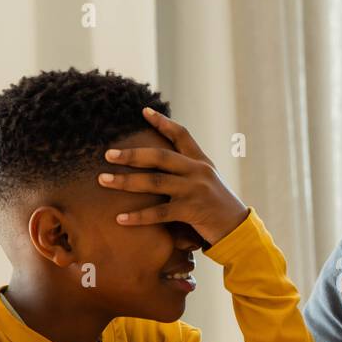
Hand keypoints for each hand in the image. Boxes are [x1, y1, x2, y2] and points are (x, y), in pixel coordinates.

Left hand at [100, 107, 248, 245]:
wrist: (238, 230)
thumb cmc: (217, 208)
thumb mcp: (208, 182)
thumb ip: (189, 171)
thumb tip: (161, 163)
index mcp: (201, 162)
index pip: (182, 135)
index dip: (163, 122)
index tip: (143, 111)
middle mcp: (198, 171)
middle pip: (160, 156)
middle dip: (132, 155)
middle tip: (108, 154)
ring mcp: (195, 190)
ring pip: (154, 182)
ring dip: (125, 181)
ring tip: (103, 180)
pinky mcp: (192, 211)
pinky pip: (159, 213)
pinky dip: (138, 216)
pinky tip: (120, 218)